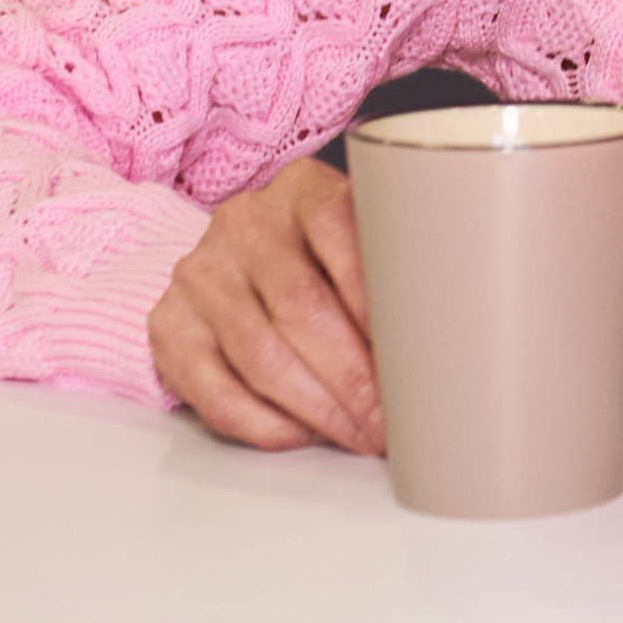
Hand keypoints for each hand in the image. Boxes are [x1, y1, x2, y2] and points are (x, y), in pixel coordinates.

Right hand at [150, 157, 382, 452]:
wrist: (233, 256)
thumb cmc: (321, 253)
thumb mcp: (359, 232)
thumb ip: (394, 263)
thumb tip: (453, 335)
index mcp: (302, 188)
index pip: (339, 231)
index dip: (374, 296)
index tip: (411, 347)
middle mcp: (245, 223)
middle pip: (300, 308)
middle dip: (353, 375)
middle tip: (391, 418)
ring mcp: (201, 274)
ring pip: (260, 356)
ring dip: (317, 408)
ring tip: (359, 434)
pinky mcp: (169, 325)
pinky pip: (215, 391)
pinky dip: (265, 423)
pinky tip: (303, 433)